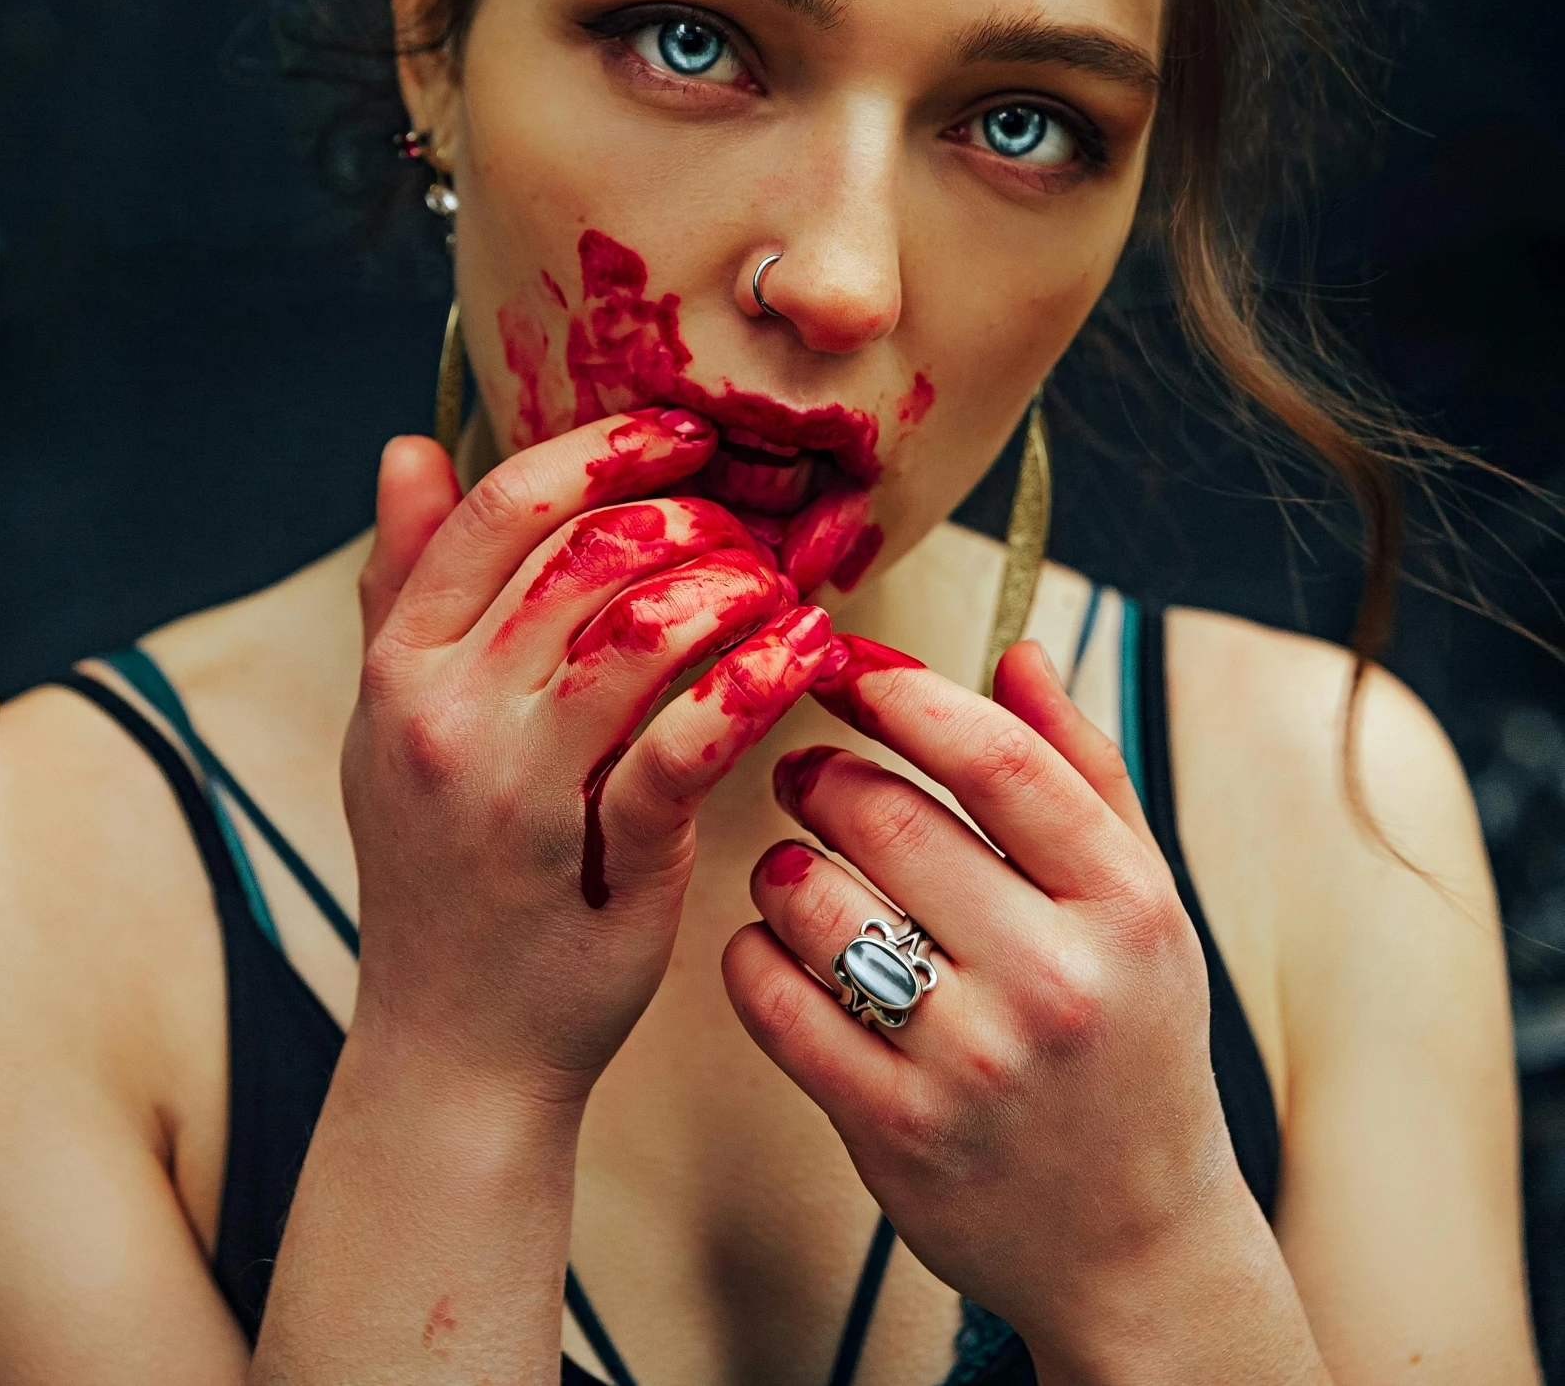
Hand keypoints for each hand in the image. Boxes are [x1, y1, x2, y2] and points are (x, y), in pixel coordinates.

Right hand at [343, 411, 832, 1114]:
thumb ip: (404, 581)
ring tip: (782, 595)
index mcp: (400, 665)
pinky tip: (803, 654)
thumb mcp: (393, 718)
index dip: (605, 450)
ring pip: (645, 627)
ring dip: (737, 590)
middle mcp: (446, 713)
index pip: (503, 507)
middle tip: (751, 533)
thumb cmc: (440, 866)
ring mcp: (520, 789)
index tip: (684, 433)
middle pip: (590, 553)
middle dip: (694, 520)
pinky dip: (757, 679)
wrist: (456, 1049)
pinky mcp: (605, 855)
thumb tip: (409, 446)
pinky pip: (690, 738)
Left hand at [724, 637, 1319, 1381]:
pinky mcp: (894, 1133)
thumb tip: (1014, 650)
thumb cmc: (1134, 1041)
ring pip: (815, 900)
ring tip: (798, 868)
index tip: (850, 666)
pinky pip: (775, 1002)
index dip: (903, 693)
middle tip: (808, 771)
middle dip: (825, 774)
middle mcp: (1054, 980)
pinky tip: (781, 946)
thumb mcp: (1143, 901)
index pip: (994, 757)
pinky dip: (755, 954)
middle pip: (888, 817)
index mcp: (1125, 904)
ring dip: (783, 864)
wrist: (1138, 1248)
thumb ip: (1081, 769)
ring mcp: (971, 1064)